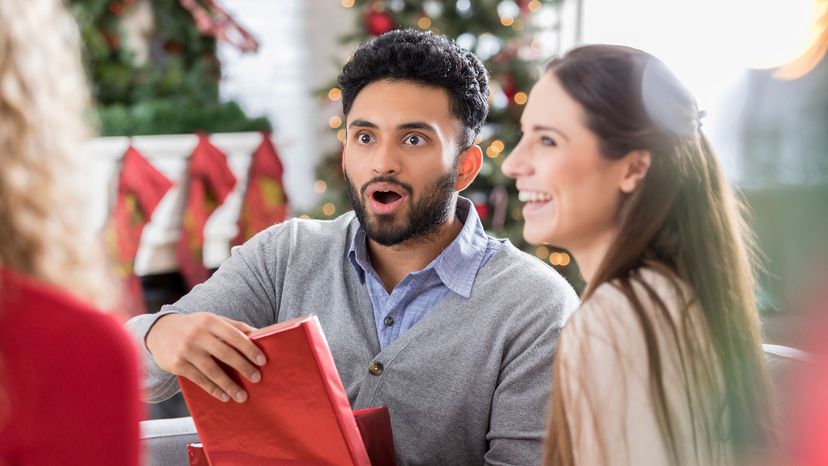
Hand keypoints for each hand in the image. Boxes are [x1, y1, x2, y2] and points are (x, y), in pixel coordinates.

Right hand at [145, 312, 266, 402]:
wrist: (159, 331)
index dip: (249, 349)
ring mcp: (186, 350)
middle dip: (243, 367)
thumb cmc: (194, 326)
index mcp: (210, 321)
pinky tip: (224, 396)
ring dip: (229, 385)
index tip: (262, 361)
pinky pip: (199, 379)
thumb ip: (234, 327)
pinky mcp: (177, 364)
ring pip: (212, 371)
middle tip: (257, 378)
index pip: (234, 336)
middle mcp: (197, 334)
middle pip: (225, 354)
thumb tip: (260, 335)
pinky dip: (213, 389)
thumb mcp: (212, 320)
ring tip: (242, 396)